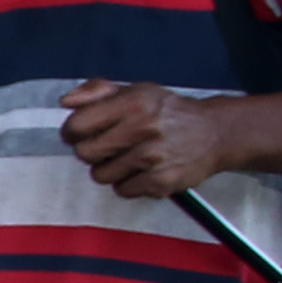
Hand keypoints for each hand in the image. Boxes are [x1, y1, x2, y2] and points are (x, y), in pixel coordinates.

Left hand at [60, 80, 235, 198]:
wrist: (215, 133)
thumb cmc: (169, 112)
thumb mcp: (136, 91)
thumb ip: (97, 91)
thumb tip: (66, 101)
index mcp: (133, 103)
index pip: (78, 125)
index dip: (73, 131)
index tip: (80, 133)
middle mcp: (143, 128)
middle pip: (85, 153)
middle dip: (91, 151)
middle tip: (108, 146)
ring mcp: (153, 157)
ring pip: (101, 175)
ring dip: (110, 168)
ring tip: (129, 157)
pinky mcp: (161, 181)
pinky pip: (123, 190)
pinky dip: (129, 183)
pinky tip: (143, 170)